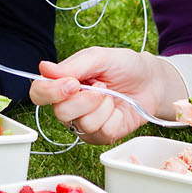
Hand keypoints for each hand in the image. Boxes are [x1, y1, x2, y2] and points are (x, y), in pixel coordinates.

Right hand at [27, 47, 184, 144]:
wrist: (152, 81)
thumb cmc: (125, 66)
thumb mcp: (100, 57)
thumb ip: (73, 65)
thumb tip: (43, 68)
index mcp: (63, 83)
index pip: (39, 93)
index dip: (50, 92)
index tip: (72, 84)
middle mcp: (69, 105)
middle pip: (60, 112)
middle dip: (84, 100)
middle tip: (101, 86)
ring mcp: (83, 123)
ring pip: (81, 124)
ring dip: (101, 106)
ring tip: (110, 94)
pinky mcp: (100, 136)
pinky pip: (99, 132)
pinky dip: (112, 117)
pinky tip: (116, 108)